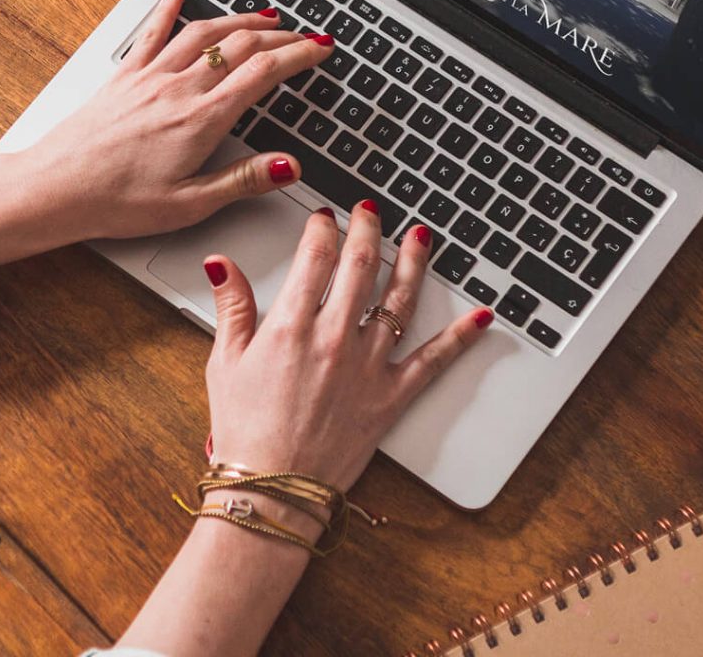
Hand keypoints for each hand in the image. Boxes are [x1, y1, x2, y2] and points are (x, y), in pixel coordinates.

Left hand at [21, 0, 333, 242]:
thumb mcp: (190, 204)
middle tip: (305, 34)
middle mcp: (178, 89)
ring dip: (240, 18)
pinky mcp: (124, 77)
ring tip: (265, 14)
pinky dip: (169, 8)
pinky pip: (151, 32)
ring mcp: (149, 77)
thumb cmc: (115, 201)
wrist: (55, 189)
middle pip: (241, 45)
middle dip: (281, 35)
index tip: (320, 49)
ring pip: (204, 32)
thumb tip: (288, 165)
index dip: (300, 56)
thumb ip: (243, 180)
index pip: (264, 73)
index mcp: (201, 120)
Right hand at [203, 202, 493, 491]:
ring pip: (399, 300)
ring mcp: (368, 367)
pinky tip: (480, 317)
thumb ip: (231, 307)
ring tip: (420, 236)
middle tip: (370, 211)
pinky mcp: (392, 396)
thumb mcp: (224, 362)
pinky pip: (433, 361)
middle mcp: (334, 339)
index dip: (322, 228)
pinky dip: (461, 337)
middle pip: (361, 265)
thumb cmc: (245, 431)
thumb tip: (221, 264)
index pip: (316, 257)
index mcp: (291, 327)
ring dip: (413, 262)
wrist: (274, 490)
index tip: (324, 218)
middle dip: (368, 229)